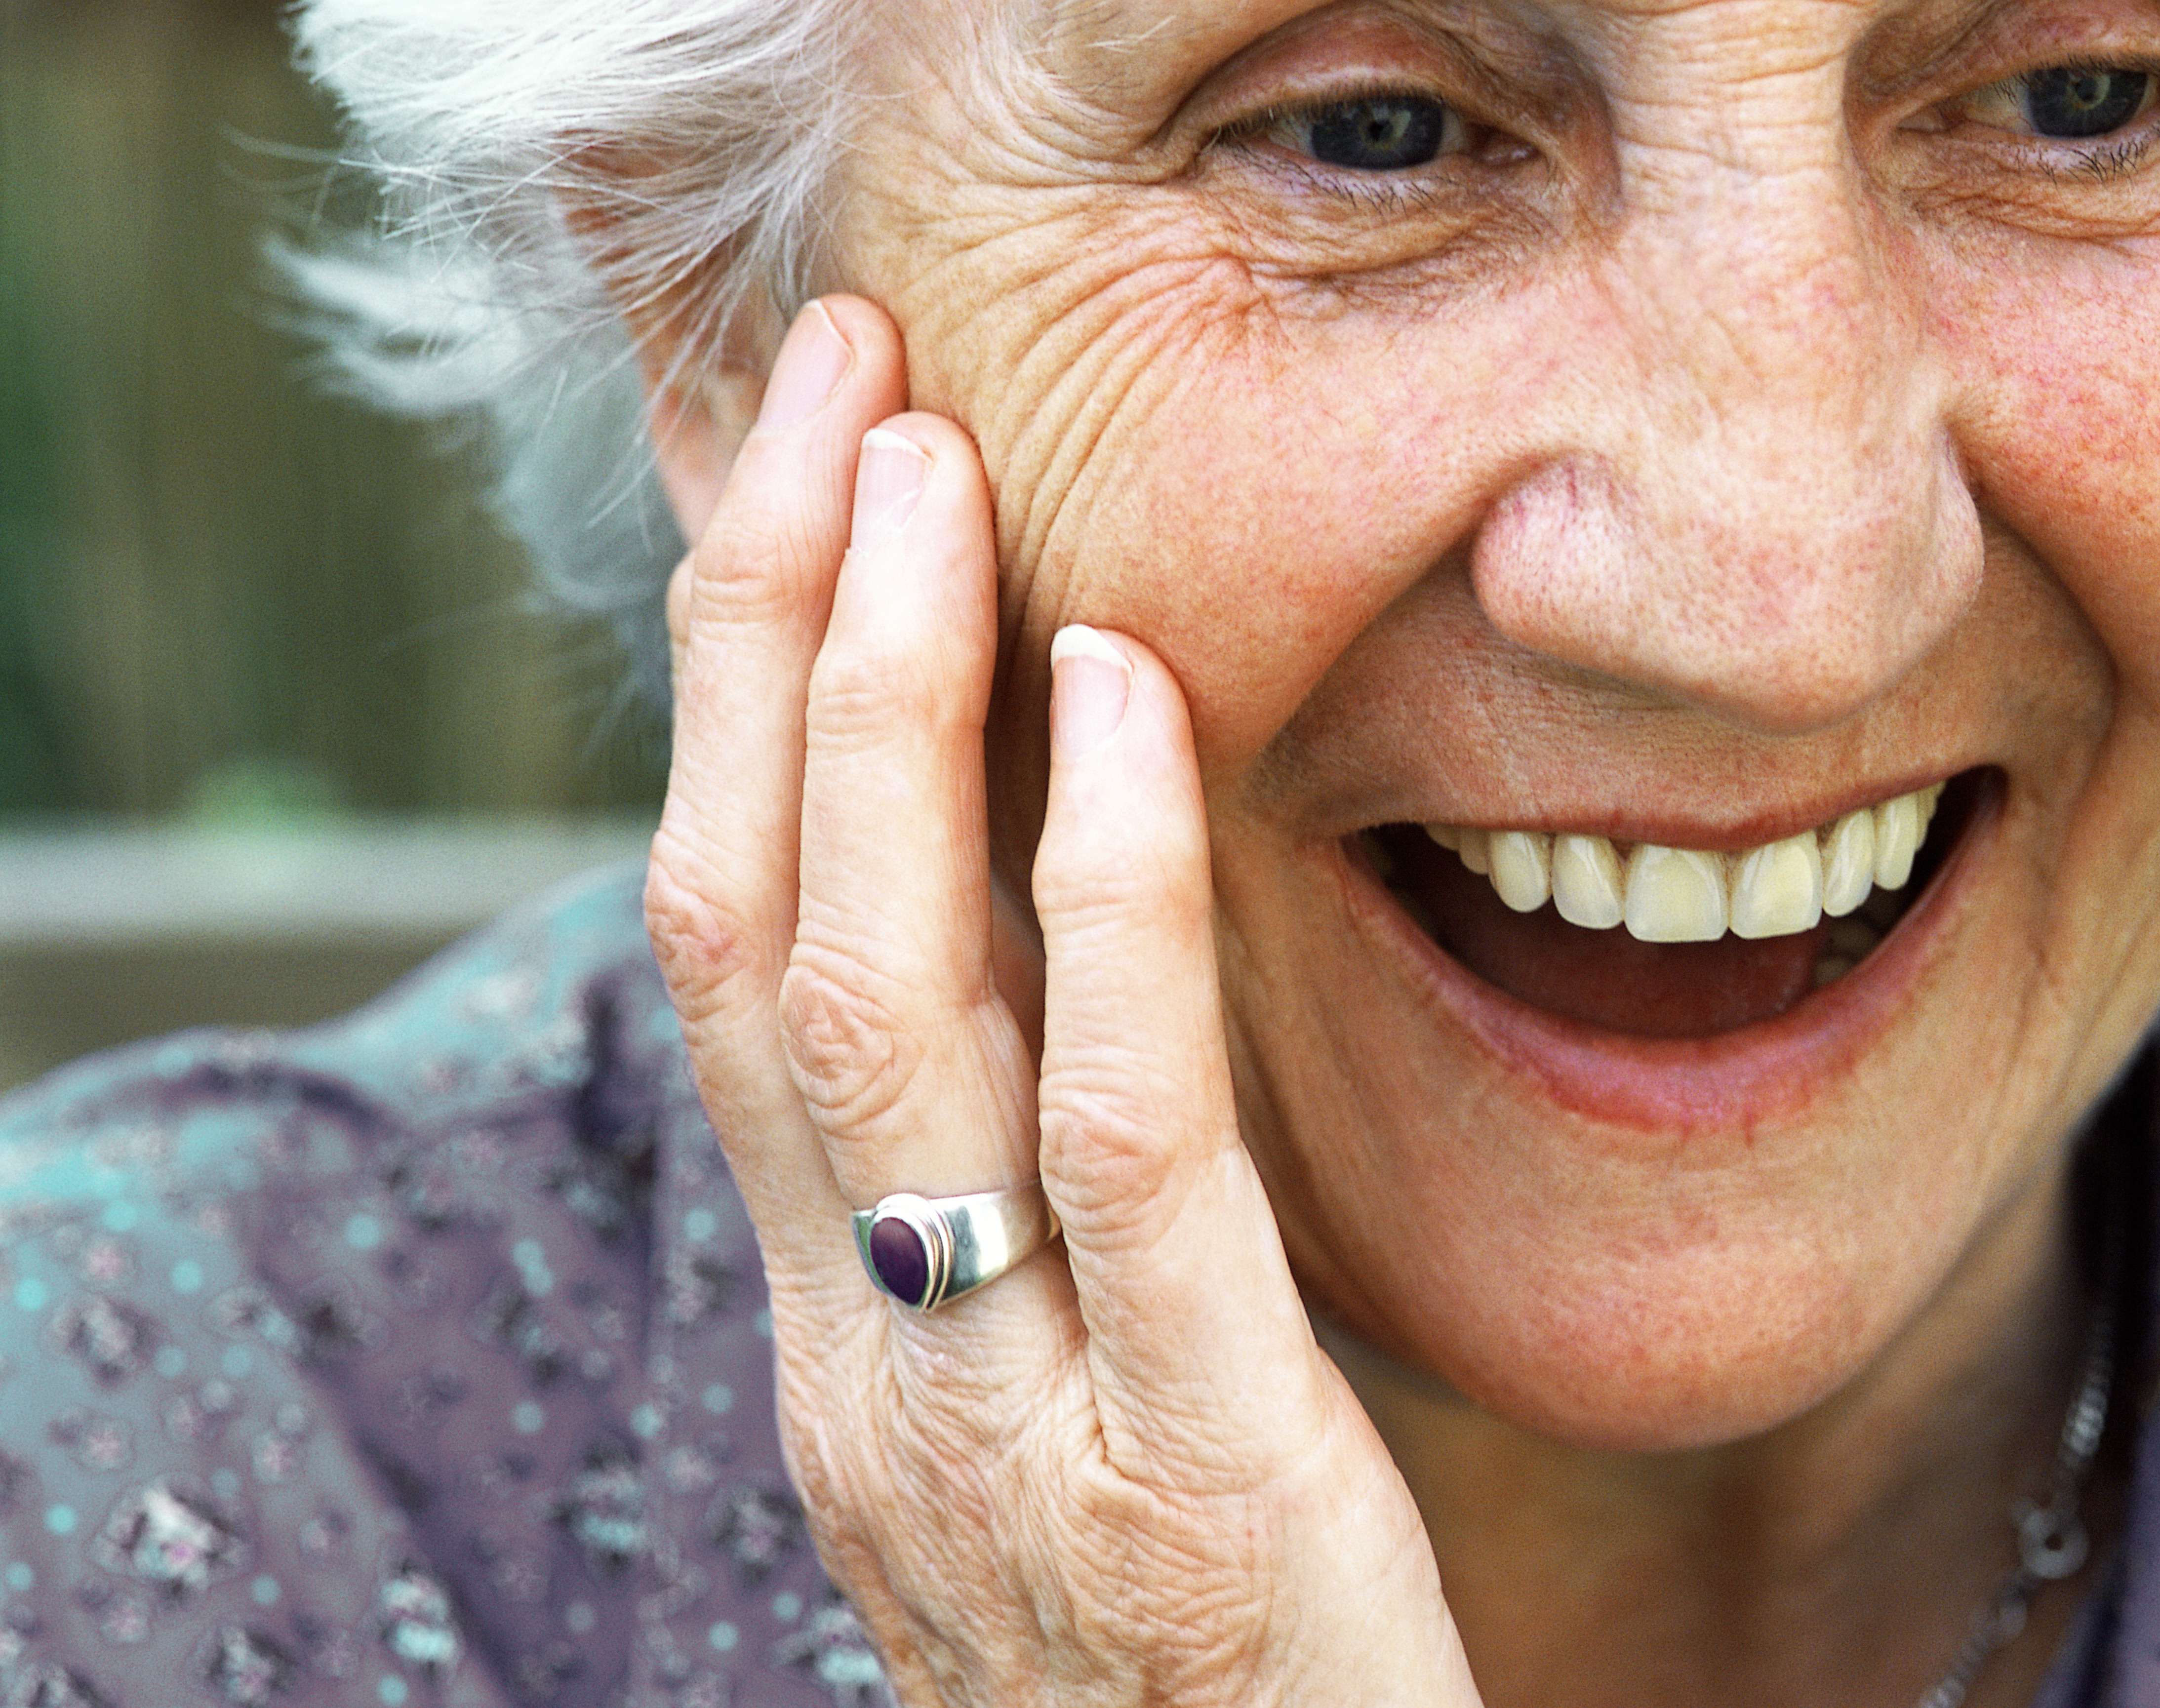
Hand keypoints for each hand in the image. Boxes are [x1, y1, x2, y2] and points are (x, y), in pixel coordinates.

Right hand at [644, 296, 1481, 1706]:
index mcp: (832, 1337)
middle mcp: (861, 1364)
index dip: (739, 702)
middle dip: (778, 641)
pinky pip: (1128, 1143)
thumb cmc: (1174, 1648)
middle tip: (840, 394)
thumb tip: (1016, 946)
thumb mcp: (1028, 1417)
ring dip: (889, 710)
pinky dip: (1111, 902)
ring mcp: (1000, 1426)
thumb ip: (994, 1221)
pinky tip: (1125, 704)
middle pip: (755, 936)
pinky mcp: (1199, 1478)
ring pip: (883, 1012)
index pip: (728, 963)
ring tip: (930, 475)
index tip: (793, 484)